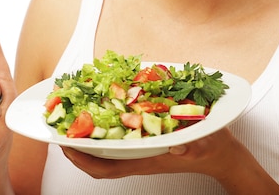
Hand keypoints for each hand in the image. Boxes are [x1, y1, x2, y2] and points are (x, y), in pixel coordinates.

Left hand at [61, 127, 240, 181]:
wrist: (220, 152)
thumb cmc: (211, 148)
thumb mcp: (205, 144)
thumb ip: (193, 147)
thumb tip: (178, 146)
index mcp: (145, 160)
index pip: (104, 169)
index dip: (81, 160)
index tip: (63, 144)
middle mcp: (138, 156)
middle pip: (97, 159)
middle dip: (75, 145)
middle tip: (58, 123)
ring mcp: (141, 148)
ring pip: (105, 149)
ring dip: (88, 135)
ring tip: (73, 115)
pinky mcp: (146, 139)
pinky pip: (118, 138)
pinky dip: (106, 126)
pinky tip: (105, 109)